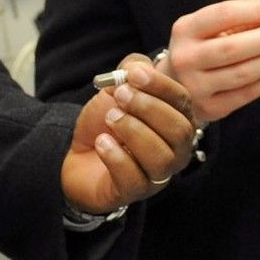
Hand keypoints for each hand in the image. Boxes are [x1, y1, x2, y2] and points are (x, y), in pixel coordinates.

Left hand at [59, 56, 197, 213]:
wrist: (75, 153)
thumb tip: (139, 66)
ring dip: (133, 131)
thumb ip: (131, 70)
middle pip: (180, 131)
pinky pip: (135, 178)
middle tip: (119, 97)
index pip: (183, 102)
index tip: (134, 75)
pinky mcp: (134, 192)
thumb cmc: (106, 122)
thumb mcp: (117, 88)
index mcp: (177, 120)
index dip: (161, 86)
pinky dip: (117, 157)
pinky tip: (102, 142)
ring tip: (110, 119)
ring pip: (161, 157)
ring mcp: (157, 174)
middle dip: (148, 108)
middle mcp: (175, 150)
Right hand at [165, 0, 259, 120]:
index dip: (257, 10)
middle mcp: (186, 58)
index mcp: (185, 30)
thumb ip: (240, 22)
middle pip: (234, 47)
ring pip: (244, 73)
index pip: (224, 14)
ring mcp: (196, 87)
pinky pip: (248, 93)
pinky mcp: (210, 108)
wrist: (173, 86)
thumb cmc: (200, 49)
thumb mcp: (209, 29)